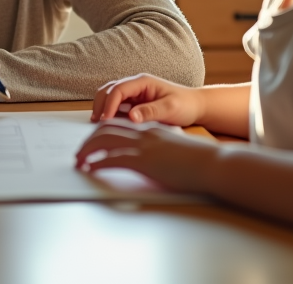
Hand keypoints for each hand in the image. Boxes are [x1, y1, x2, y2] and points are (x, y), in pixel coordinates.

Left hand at [75, 120, 220, 193]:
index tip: (92, 142)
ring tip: (79, 161)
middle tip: (79, 153)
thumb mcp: (175, 148)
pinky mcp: (145, 160)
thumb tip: (153, 155)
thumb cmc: (200, 160)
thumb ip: (161, 146)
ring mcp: (144, 145)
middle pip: (107, 128)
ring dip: (88, 150)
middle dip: (89, 140)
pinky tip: (91, 169)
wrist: (213, 164)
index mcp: (151, 128)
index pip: (119, 123)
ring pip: (105, 140)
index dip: (102, 131)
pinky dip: (99, 163)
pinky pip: (113, 159)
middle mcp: (145, 132)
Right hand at [91, 73, 204, 125]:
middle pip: (108, 90)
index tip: (105, 121)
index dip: (109, 104)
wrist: (195, 107)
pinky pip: (116, 105)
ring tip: (98, 125)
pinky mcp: (134, 103)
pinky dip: (108, 113)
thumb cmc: (185, 105)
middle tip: (97, 124)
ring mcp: (133, 93)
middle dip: (100, 105)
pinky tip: (108, 126)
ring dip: (102, 108)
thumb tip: (131, 117)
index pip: (118, 89)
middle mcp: (135, 85)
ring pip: (109, 96)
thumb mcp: (170, 109)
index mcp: (143, 82)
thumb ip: (151, 111)